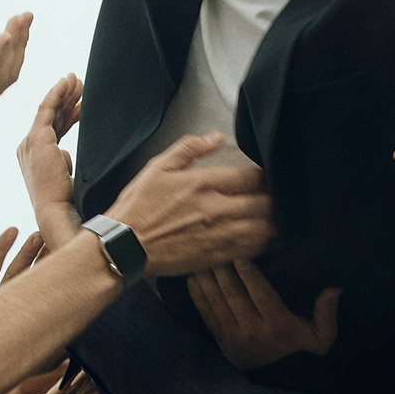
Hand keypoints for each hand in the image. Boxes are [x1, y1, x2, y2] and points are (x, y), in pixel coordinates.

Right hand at [18, 76, 86, 250]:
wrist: (56, 212)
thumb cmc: (64, 201)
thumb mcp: (65, 175)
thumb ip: (63, 161)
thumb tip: (66, 153)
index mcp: (35, 155)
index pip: (53, 128)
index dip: (67, 113)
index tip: (81, 103)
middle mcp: (27, 146)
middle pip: (51, 116)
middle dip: (66, 98)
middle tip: (80, 83)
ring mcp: (30, 141)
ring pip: (49, 109)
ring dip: (63, 92)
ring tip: (76, 79)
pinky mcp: (37, 138)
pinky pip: (47, 107)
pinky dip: (57, 93)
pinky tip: (66, 82)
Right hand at [105, 138, 275, 276]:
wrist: (124, 246)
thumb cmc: (139, 206)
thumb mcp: (158, 167)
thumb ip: (190, 148)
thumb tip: (217, 137)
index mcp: (203, 183)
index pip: (252, 176)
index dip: (263, 176)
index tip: (260, 178)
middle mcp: (216, 209)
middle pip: (265, 203)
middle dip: (270, 198)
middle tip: (268, 197)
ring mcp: (219, 235)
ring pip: (264, 228)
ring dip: (269, 221)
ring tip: (264, 216)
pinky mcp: (217, 256)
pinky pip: (252, 249)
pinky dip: (259, 241)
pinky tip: (254, 235)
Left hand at [188, 261, 338, 370]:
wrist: (280, 381)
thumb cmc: (301, 351)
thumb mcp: (321, 338)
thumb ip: (327, 314)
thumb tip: (334, 289)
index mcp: (278, 325)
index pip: (262, 296)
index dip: (250, 276)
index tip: (240, 257)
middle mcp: (254, 330)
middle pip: (235, 295)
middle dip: (223, 270)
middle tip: (214, 249)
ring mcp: (234, 336)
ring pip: (218, 302)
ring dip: (207, 279)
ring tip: (199, 258)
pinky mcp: (221, 340)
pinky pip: (207, 315)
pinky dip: (198, 297)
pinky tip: (192, 280)